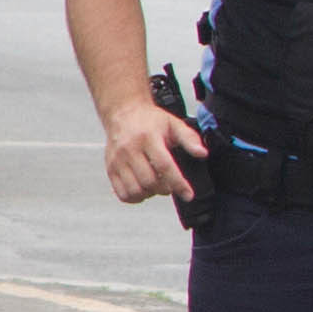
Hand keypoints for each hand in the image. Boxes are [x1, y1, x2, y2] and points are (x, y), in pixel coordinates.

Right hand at [101, 90, 206, 205]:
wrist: (123, 113)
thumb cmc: (149, 120)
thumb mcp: (173, 124)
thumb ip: (190, 138)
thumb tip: (202, 153)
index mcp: (147, 138)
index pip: (164, 166)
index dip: (178, 183)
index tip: (188, 194)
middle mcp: (130, 150)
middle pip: (149, 181)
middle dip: (165, 189)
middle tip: (171, 185)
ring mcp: (117, 161)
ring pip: (135, 190)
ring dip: (150, 194)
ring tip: (156, 186)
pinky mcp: (110, 169)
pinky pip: (122, 193)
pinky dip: (135, 197)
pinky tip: (143, 189)